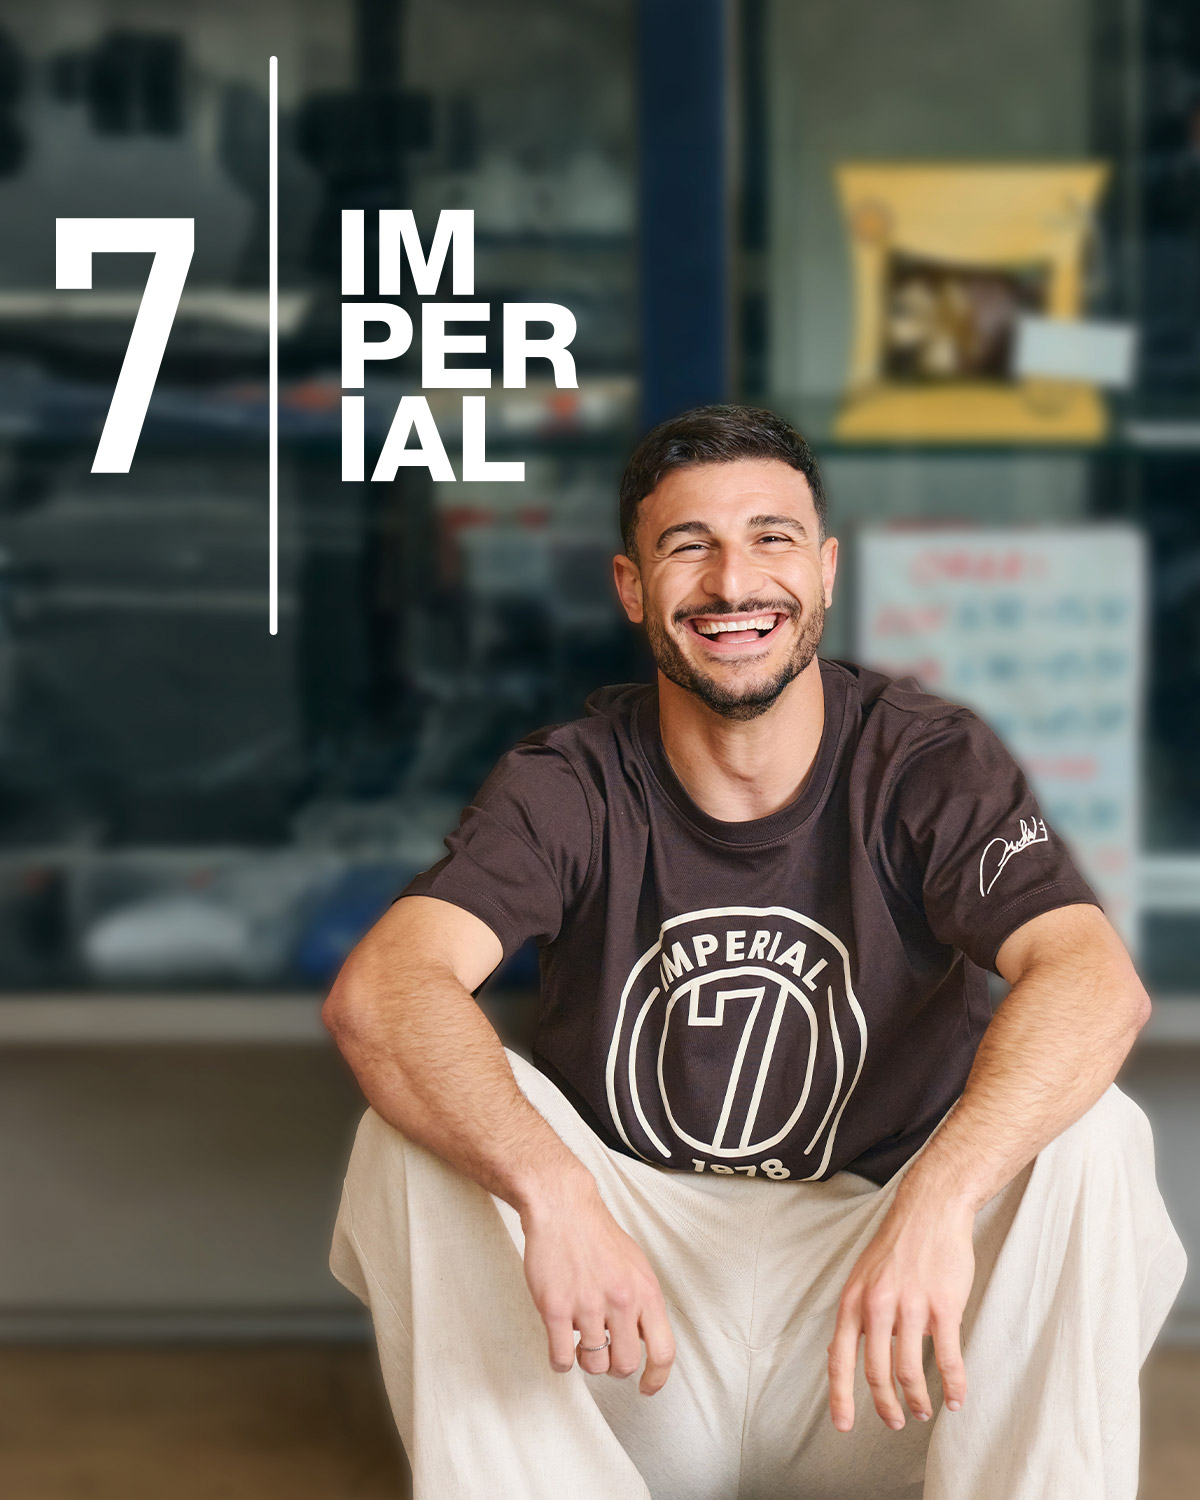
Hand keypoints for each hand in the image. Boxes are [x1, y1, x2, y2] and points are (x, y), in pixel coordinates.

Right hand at [521, 1176, 674, 1394]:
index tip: (646, 1388)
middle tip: (603, 1354)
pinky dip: (561, 1361)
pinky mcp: (555, 1308)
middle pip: (625, 1365)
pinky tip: (559, 1345)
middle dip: (613, 1367)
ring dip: (585, 1360)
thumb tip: (646, 1339)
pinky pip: (561, 1358)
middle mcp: (620, 1300)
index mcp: (645, 1291)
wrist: (562, 1208)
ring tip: (579, 1341)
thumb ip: (643, 1303)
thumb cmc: (597, 1235)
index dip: (657, 1378)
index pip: (663, 1351)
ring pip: (593, 1364)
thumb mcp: (636, 1266)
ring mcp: (586, 1305)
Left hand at [827, 1190, 973, 1430]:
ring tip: (924, 1411)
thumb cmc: (896, 1246)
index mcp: (854, 1300)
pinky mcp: (944, 1307)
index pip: (840, 1359)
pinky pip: (947, 1359)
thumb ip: (854, 1316)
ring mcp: (911, 1306)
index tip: (844, 1426)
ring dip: (918, 1400)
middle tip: (896, 1422)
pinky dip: (952, 1386)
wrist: (930, 1210)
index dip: (841, 1397)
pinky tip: (954, 1399)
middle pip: (877, 1373)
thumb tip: (837, 1353)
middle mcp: (877, 1306)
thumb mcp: (861, 1278)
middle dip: (887, 1406)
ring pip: (910, 1371)